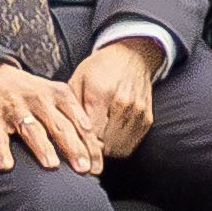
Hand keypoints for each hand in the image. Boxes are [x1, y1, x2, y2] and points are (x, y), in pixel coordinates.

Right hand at [0, 57, 118, 173]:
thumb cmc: (29, 95)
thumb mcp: (53, 97)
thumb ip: (72, 118)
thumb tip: (93, 148)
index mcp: (58, 95)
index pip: (78, 121)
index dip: (89, 144)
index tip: (96, 165)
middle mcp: (38, 99)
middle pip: (59, 126)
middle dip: (72, 147)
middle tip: (82, 168)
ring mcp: (15, 108)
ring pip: (31, 129)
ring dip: (42, 147)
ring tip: (51, 165)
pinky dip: (2, 151)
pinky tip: (7, 165)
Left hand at [72, 37, 158, 152]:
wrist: (132, 56)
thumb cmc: (100, 68)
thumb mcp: (78, 80)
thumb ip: (71, 108)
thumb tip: (64, 135)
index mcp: (101, 94)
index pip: (91, 135)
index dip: (81, 148)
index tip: (74, 153)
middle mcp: (123, 104)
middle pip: (105, 146)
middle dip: (92, 152)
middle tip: (82, 150)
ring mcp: (138, 113)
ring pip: (118, 149)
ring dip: (105, 151)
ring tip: (95, 144)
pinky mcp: (147, 119)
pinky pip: (130, 146)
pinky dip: (118, 147)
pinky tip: (109, 138)